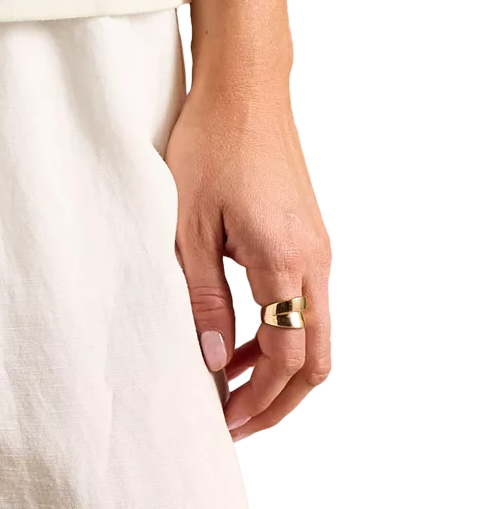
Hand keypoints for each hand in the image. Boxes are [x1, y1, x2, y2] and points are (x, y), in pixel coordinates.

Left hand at [164, 76, 332, 438]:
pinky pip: (307, 302)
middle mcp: (315, 260)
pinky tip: (238, 335)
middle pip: (315, 360)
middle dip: (278, 401)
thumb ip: (204, 296)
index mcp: (285, 260)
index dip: (256, 399)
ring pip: (316, 333)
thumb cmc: (211, 141)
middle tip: (235, 421)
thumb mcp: (190, 223)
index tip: (223, 421)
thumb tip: (213, 361)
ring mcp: (318, 247)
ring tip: (229, 386)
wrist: (245, 86)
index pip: (285, 356)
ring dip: (278, 367)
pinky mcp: (310, 234)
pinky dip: (281, 331)